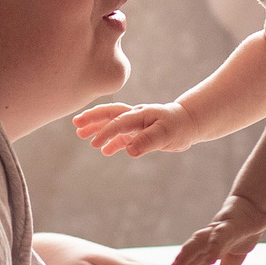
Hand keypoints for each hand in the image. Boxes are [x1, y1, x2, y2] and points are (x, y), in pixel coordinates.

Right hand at [75, 101, 201, 156]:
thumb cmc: (179, 126)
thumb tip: (129, 150)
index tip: (95, 143)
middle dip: (92, 118)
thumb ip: (148, 141)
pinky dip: (112, 142)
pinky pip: (121, 135)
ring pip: (112, 122)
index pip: (119, 122)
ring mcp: (135, 123)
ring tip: (80, 134)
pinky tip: (104, 151)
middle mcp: (135, 116)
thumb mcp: (166, 134)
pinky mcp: (138, 131)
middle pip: (109, 113)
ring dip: (97, 127)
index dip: (106, 132)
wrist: (189, 122)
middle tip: (76, 124)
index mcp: (140, 114)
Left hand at [163, 194, 265, 264]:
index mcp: (210, 248)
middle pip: (188, 258)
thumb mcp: (239, 251)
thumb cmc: (244, 226)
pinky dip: (213, 246)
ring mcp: (216, 231)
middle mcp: (208, 240)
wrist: (255, 203)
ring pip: (196, 245)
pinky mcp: (229, 225)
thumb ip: (229, 263)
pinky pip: (219, 237)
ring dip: (185, 259)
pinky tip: (211, 258)